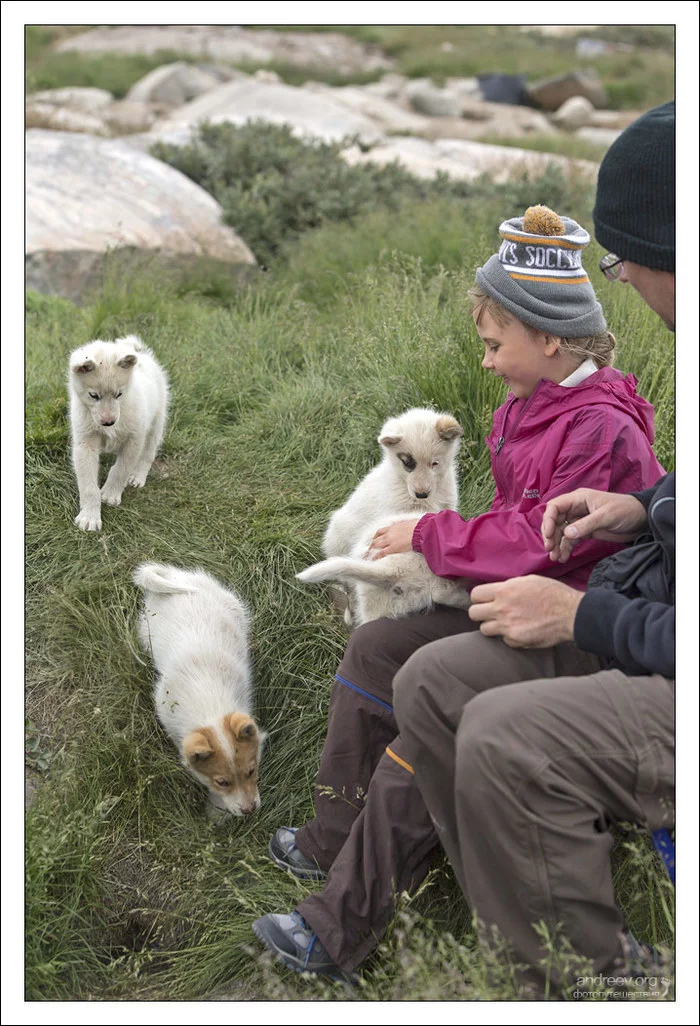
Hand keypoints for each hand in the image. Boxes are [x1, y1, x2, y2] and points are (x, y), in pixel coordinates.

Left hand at [369, 518, 420, 558]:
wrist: (420, 530)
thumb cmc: (418, 526)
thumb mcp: (409, 523)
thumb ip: (404, 526)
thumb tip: (407, 527)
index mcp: (393, 526)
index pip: (380, 531)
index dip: (376, 536)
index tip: (374, 539)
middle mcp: (390, 532)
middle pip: (377, 538)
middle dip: (372, 544)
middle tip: (370, 549)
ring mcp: (390, 540)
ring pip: (377, 545)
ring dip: (372, 549)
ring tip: (369, 554)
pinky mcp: (393, 547)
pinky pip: (382, 552)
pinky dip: (376, 556)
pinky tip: (374, 559)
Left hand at [468, 575, 583, 647]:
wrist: (570, 613)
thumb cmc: (553, 594)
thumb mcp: (528, 581)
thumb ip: (509, 587)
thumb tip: (498, 591)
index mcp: (504, 591)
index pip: (475, 595)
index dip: (479, 598)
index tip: (484, 600)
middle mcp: (502, 608)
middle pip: (473, 613)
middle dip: (480, 613)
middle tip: (490, 613)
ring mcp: (507, 626)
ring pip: (484, 629)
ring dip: (493, 626)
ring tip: (505, 623)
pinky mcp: (516, 640)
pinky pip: (504, 640)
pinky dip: (510, 637)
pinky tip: (521, 630)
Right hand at [541, 488, 647, 562]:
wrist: (642, 519)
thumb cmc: (625, 510)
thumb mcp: (605, 516)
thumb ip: (586, 525)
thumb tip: (566, 534)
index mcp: (578, 499)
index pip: (555, 507)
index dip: (548, 520)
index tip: (548, 535)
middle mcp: (576, 508)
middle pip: (555, 521)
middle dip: (551, 535)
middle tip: (551, 550)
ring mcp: (580, 520)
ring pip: (561, 532)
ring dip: (557, 544)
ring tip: (556, 558)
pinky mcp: (586, 531)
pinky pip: (571, 540)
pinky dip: (566, 548)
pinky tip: (564, 557)